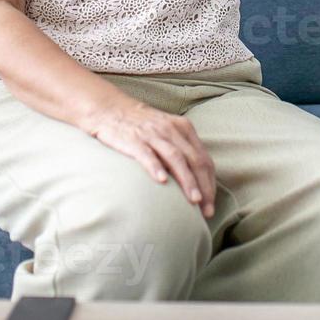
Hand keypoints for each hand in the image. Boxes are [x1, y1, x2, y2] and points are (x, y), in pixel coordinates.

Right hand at [84, 97, 215, 217]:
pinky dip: (156, 167)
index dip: (210, 183)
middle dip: (204, 187)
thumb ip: (181, 149)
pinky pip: (147, 154)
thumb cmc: (141, 125)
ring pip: (176, 158)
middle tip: (207, 210)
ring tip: (194, 200)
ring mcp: (153, 134)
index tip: (211, 204)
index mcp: (183, 128)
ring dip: (187, 180)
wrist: (108, 109)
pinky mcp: (133, 139)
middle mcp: (171, 130)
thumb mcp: (166, 130)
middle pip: (194, 160)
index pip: (204, 159)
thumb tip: (197, 180)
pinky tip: (162, 181)